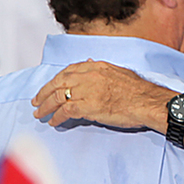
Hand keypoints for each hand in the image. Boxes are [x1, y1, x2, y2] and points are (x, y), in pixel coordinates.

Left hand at [32, 60, 173, 132]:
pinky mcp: (87, 106)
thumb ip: (101, 69)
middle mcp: (88, 76)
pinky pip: (65, 111)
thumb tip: (89, 62)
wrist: (147, 102)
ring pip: (57, 97)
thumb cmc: (139, 90)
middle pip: (58, 82)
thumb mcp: (119, 72)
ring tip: (40, 114)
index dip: (55, 80)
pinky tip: (54, 122)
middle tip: (36, 101)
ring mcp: (87, 91)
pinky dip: (57, 117)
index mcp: (96, 66)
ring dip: (45, 106)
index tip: (49, 87)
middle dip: (44, 93)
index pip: (68, 70)